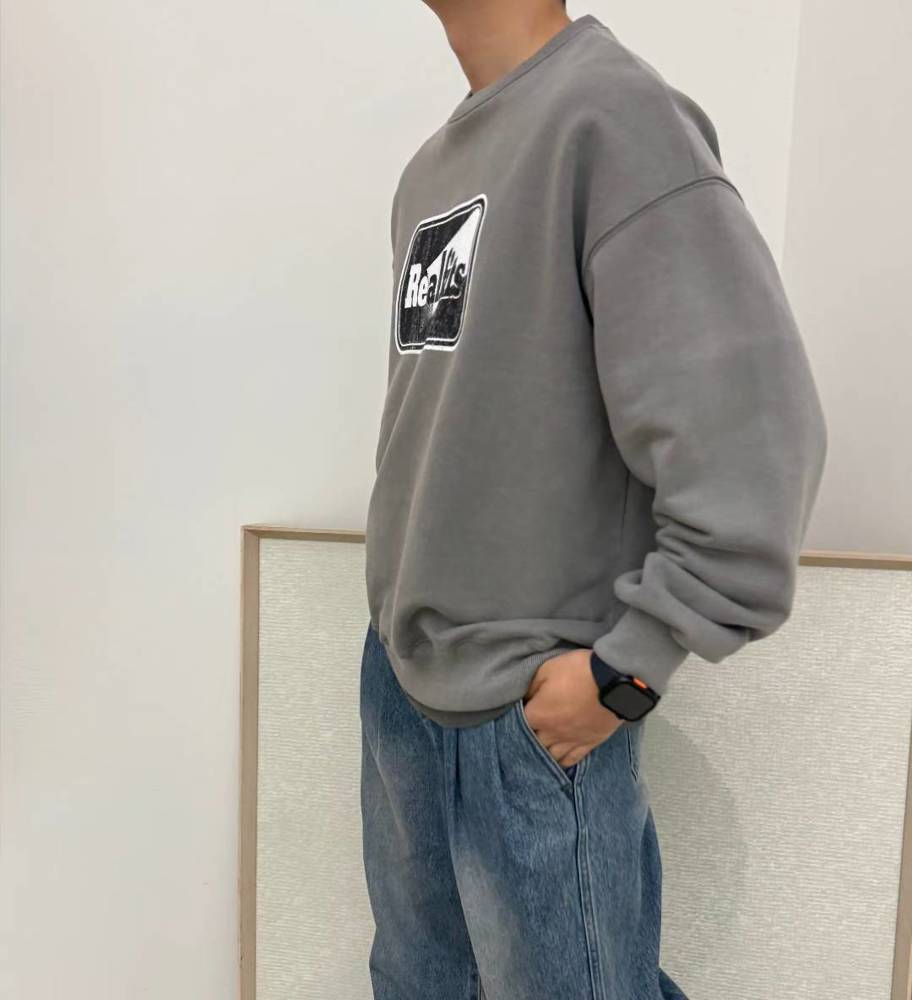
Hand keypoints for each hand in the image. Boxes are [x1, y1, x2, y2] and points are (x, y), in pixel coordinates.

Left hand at [522, 648, 623, 767]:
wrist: (615, 681)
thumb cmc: (578, 671)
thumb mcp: (547, 669)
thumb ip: (530, 686)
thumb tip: (523, 697)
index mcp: (538, 715)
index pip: (517, 724)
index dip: (514, 719)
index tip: (516, 714)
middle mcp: (552, 733)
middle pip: (532, 745)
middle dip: (527, 739)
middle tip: (526, 732)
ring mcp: (571, 741)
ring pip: (551, 757)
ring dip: (542, 753)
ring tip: (539, 749)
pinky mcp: (589, 744)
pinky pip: (571, 760)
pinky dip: (562, 761)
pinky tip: (558, 760)